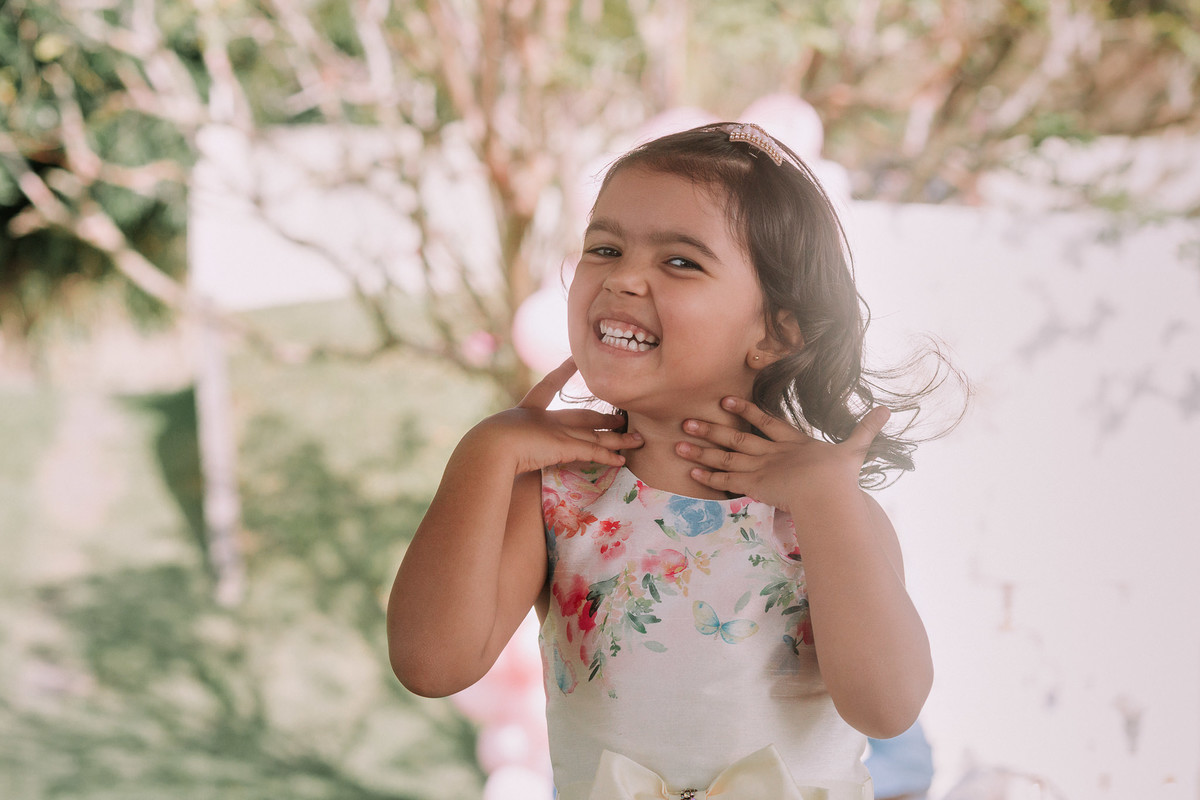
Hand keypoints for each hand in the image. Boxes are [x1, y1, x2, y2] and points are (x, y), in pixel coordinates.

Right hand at [472, 357, 643, 474]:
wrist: (491, 446)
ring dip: (618, 439)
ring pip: (596, 435)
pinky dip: (608, 456)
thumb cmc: (485, 444)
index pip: (548, 386)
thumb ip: (500, 441)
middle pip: (583, 415)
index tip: (573, 359)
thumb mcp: (493, 438)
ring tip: (637, 439)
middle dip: (603, 416)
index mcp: (527, 411)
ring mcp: (559, 432)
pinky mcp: (566, 446)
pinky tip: (623, 459)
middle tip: (622, 415)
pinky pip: (594, 451)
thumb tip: (483, 447)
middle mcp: (548, 419)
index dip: (562, 372)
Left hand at [674, 396, 889, 511]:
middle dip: (712, 429)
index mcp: (793, 442)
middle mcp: (771, 452)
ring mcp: (760, 467)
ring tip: (678, 442)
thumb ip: (867, 430)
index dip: (746, 410)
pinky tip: (689, 470)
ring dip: (701, 449)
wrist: (826, 491)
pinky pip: (726, 479)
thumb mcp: (855, 449)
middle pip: (736, 436)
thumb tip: (887, 409)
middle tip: (687, 421)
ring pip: (725, 456)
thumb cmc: (840, 474)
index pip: (765, 422)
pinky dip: (708, 475)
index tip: (726, 400)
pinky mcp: (753, 484)